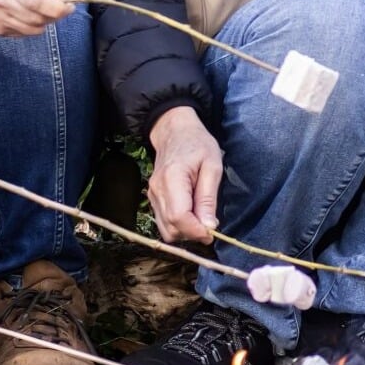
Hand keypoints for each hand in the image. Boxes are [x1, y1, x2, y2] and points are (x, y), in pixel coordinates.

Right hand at [0, 0, 73, 35]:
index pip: (35, 1)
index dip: (57, 8)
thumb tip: (59, 0)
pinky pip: (24, 34)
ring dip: (44, 21)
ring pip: (32, 29)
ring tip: (42, 7)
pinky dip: (32, 26)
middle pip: (36, 18)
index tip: (69, 6)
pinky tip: (28, 12)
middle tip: (58, 4)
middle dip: (54, 14)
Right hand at [147, 106, 224, 242]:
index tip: (212, 233)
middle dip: (192, 234)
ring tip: (202, 218)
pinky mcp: (152, 198)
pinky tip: (192, 214)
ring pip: (165, 229)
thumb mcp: (212, 166)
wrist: (174, 131)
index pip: (179, 217)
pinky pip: (163, 221)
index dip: (196, 231)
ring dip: (185, 232)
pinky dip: (178, 225)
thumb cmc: (198, 144)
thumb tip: (209, 227)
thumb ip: (208, 198)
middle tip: (210, 225)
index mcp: (172, 179)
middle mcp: (157, 190)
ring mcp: (152, 195)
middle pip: (170, 228)